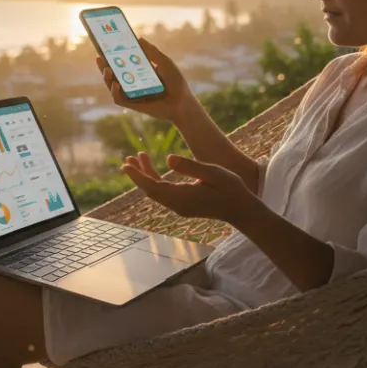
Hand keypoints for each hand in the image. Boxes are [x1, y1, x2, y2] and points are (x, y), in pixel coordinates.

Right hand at [97, 38, 196, 123]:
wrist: (183, 102)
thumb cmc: (176, 82)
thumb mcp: (164, 62)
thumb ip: (152, 52)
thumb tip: (139, 39)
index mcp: (139, 70)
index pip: (122, 61)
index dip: (112, 55)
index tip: (104, 46)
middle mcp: (132, 81)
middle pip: (113, 73)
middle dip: (104, 65)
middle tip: (99, 57)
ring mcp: (131, 93)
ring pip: (112, 85)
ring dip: (106, 77)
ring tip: (107, 69)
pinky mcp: (132, 104)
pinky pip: (118, 98)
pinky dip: (114, 91)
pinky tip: (115, 84)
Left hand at [120, 152, 256, 221]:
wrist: (241, 209)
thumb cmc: (230, 188)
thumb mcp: (212, 172)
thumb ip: (189, 166)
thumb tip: (167, 159)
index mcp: (183, 197)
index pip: (153, 186)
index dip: (138, 175)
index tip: (125, 165)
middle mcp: (177, 205)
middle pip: (151, 190)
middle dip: (138, 174)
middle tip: (128, 158)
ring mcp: (180, 207)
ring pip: (156, 192)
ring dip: (146, 176)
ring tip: (139, 158)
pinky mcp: (184, 206)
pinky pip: (163, 193)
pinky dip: (155, 181)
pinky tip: (154, 170)